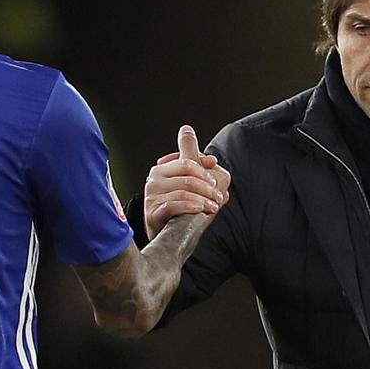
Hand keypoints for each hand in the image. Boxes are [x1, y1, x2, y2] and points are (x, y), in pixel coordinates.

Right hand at [144, 125, 230, 239]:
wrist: (165, 239)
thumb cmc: (178, 209)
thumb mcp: (184, 181)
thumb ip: (189, 157)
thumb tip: (186, 130)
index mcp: (160, 170)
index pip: (186, 162)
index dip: (204, 169)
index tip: (214, 179)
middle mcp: (153, 181)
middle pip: (187, 175)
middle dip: (207, 185)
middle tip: (218, 196)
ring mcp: (152, 197)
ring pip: (184, 191)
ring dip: (204, 199)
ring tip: (213, 206)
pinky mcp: (153, 213)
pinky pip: (175, 205)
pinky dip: (192, 206)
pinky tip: (201, 210)